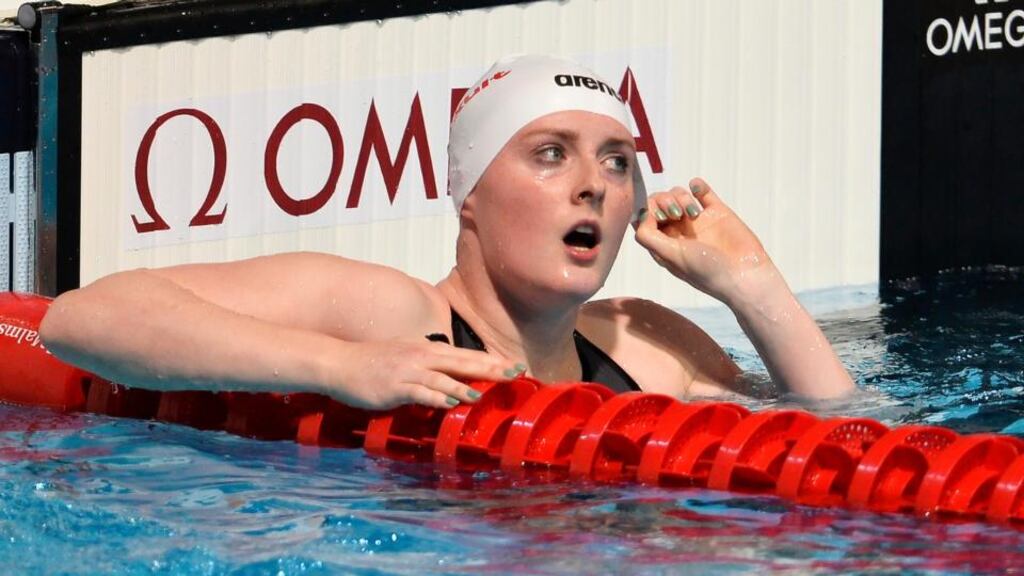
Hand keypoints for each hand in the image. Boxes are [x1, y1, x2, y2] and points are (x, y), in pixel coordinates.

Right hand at [323, 339, 519, 409]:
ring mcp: (408, 371)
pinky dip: (438, 398)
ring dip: (465, 385)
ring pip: (444, 377)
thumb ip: (430, 368)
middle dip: (491, 369)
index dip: (492, 361)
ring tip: (485, 394)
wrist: (340, 363)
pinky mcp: (395, 387)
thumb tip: (452, 382)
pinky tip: (452, 403)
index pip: (467, 355)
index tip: (516, 366)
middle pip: (463, 361)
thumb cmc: (373, 362)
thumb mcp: (406, 358)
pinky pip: (421, 392)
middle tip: (516, 373)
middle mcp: (422, 356)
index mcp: (427, 350)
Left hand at [633, 177, 776, 304]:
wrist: (745, 274)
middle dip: (663, 201)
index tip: (660, 217)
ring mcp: (697, 221)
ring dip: (681, 196)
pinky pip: (702, 191)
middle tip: (676, 214)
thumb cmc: (706, 272)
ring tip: (693, 213)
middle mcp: (677, 231)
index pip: (644, 219)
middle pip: (658, 203)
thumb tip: (640, 215)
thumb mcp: (670, 257)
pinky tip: (698, 191)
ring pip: (678, 194)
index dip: (647, 211)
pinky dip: (697, 185)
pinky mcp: (716, 212)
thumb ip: (648, 237)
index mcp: (663, 244)